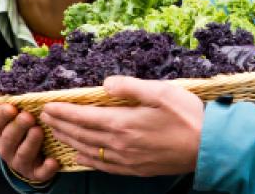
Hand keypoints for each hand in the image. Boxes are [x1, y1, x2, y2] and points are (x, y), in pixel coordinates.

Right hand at [0, 84, 59, 182]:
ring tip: (38, 131)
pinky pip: (39, 172)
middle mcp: (4, 145)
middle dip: (17, 127)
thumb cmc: (14, 119)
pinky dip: (46, 169)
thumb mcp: (1, 105)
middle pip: (7, 138)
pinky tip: (53, 162)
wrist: (29, 147)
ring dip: (30, 143)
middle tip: (28, 117)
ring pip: (22, 154)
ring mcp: (19, 159)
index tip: (10, 107)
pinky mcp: (34, 171)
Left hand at [40, 76, 203, 175]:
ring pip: (89, 150)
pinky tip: (81, 155)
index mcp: (123, 122)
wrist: (209, 147)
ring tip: (57, 132)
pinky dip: (87, 159)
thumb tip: (104, 84)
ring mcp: (126, 159)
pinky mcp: (135, 169)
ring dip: (69, 140)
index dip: (63, 111)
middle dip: (61, 125)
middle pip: (81, 134)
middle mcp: (120, 144)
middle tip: (45, 117)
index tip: (48, 106)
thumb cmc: (187, 115)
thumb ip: (129, 86)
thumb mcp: (161, 91)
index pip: (83, 117)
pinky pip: (103, 166)